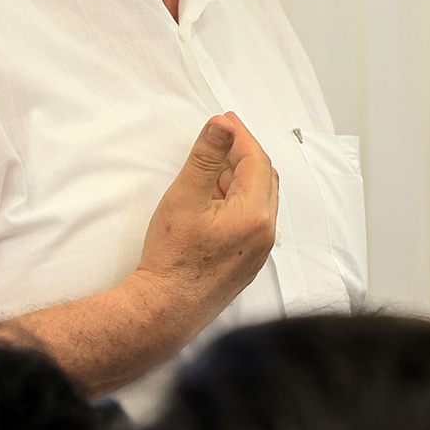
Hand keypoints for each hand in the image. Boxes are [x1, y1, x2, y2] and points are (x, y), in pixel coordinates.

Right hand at [132, 112, 279, 330]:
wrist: (164, 310)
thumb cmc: (173, 258)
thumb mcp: (185, 197)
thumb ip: (205, 157)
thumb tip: (220, 126)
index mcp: (256, 214)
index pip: (256, 161)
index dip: (240, 136)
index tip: (224, 119)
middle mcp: (265, 233)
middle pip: (263, 179)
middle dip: (243, 153)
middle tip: (221, 135)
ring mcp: (257, 251)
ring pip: (257, 200)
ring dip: (239, 177)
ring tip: (212, 163)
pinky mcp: (246, 262)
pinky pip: (250, 220)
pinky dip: (236, 200)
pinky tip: (213, 198)